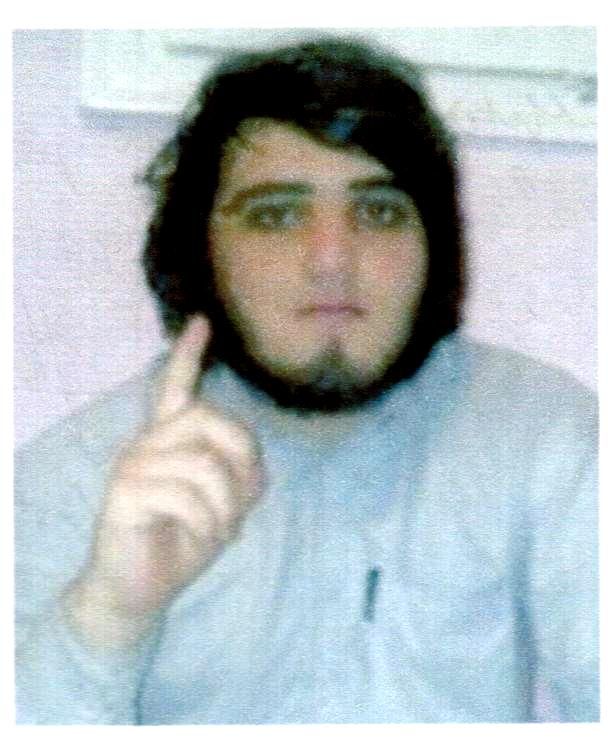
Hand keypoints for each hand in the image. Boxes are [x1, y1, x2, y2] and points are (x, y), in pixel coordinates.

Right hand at [63, 315, 261, 647]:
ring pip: (203, 462)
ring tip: (219, 530)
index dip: (188, 354)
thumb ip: (238, 473)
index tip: (202, 321)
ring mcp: (132, 464)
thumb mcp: (224, 506)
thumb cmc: (182, 541)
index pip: (176, 387)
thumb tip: (250, 458)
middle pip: (206, 417)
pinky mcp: (124, 491)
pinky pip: (185, 494)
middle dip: (240, 458)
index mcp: (168, 441)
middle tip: (242, 502)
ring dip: (225, 504)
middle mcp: (146, 443)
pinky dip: (207, 522)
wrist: (140, 590)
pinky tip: (199, 537)